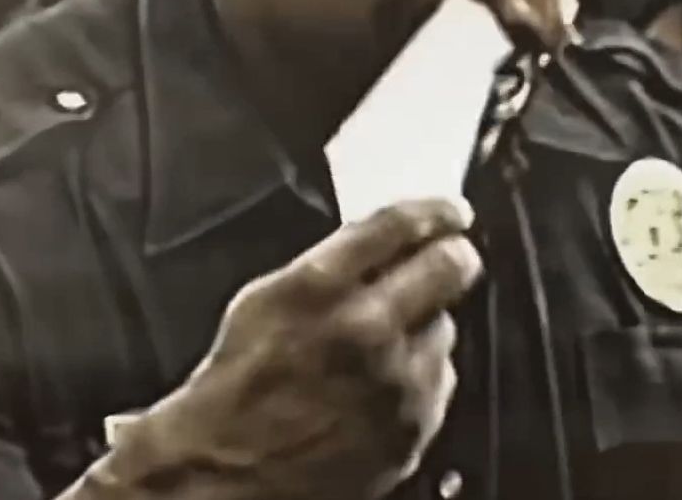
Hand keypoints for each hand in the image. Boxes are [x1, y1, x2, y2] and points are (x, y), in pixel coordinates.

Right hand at [72, 198, 481, 499]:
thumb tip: (386, 243)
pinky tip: (382, 383)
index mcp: (319, 287)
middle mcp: (365, 329)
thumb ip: (329, 264)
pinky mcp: (413, 426)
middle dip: (453, 256)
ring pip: (446, 326)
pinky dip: (419, 374)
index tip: (452, 211)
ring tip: (383, 344)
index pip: (401, 225)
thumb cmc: (240, 383)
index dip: (436, 211)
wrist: (228, 470)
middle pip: (449, 266)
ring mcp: (396, 382)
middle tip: (450, 257)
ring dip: (425, 324)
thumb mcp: (266, 297)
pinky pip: (439, 379)